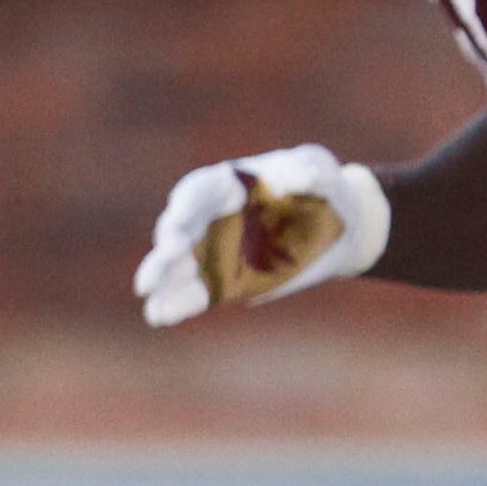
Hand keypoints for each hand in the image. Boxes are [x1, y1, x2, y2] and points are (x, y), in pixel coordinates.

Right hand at [133, 143, 391, 328]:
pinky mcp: (225, 284)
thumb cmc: (325, 188)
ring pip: (179, 266)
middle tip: (168, 253)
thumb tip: (289, 181)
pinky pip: (195, 296)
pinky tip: (157, 315)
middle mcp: (212, 218)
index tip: (181, 215)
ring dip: (161, 276)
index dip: (188, 202)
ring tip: (145, 289)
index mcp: (228, 185)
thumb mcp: (322, 170)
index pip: (199, 191)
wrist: (341, 228)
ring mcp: (216, 253)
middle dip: (170, 241)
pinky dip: (175, 305)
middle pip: (180, 228)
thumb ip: (307, 171)